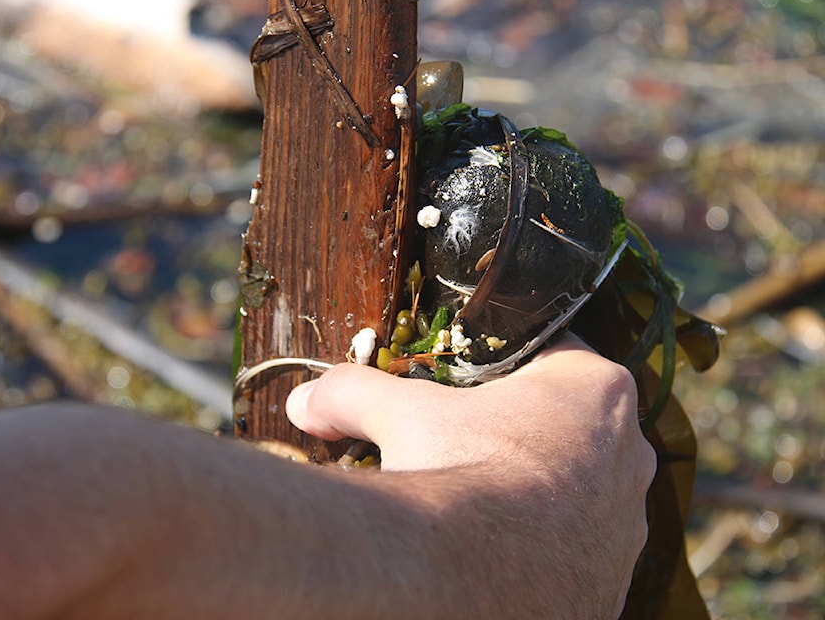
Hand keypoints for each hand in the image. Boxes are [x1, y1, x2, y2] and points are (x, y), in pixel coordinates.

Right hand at [286, 334, 655, 616]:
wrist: (471, 580)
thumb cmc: (454, 473)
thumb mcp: (400, 414)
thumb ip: (356, 392)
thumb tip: (305, 400)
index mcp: (596, 389)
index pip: (553, 355)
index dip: (506, 367)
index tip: (470, 384)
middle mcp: (629, 454)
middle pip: (569, 424)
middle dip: (520, 431)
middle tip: (467, 445)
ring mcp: (627, 523)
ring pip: (579, 489)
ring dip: (537, 490)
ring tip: (480, 504)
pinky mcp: (612, 580)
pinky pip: (578, 548)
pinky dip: (543, 545)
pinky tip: (497, 550)